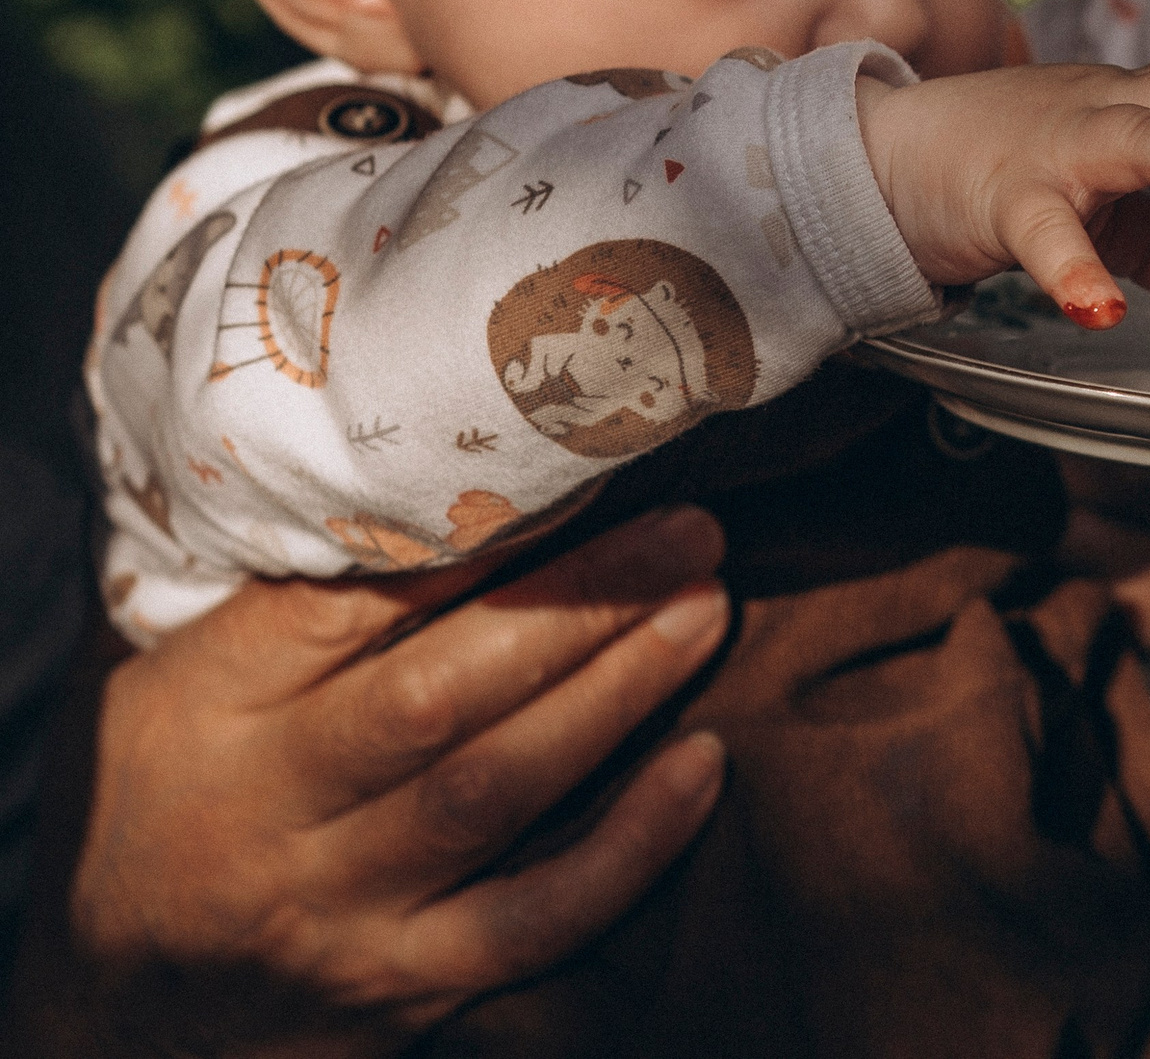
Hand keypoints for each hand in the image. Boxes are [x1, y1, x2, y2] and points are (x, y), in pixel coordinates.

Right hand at [22, 507, 731, 1056]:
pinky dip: (633, 844)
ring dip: (619, 693)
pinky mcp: (405, 989)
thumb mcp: (175, 692)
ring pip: (496, 792)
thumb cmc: (167, 808)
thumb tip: (441, 488)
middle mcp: (269, 813)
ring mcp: (339, 910)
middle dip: (579, 605)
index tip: (573, 475)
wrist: (116, 1014)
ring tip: (702, 609)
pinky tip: (701, 763)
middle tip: (686, 533)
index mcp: (207, 712)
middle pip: (437, 695)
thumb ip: (288, 610)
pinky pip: (537, 920)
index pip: (339, 610)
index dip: (467, 542)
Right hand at [860, 36, 1149, 324]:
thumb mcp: (1094, 205)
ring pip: (1139, 142)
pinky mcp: (1003, 200)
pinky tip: (1104, 311)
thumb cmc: (997, 169)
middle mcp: (1103, 109)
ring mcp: (1054, 149)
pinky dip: (1074, 271)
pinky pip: (1042, 235)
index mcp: (1130, 102)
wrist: (878, 160)